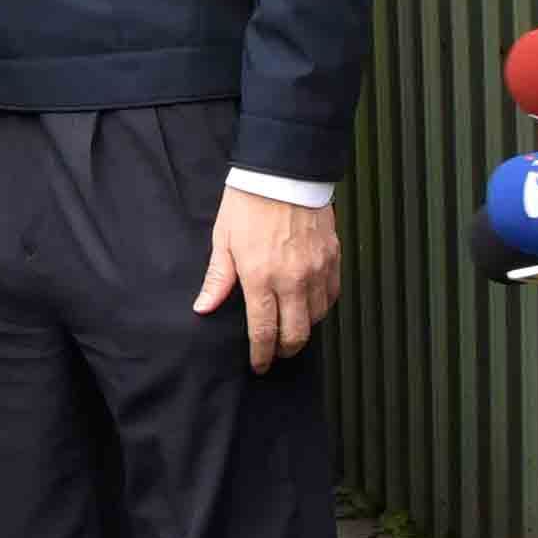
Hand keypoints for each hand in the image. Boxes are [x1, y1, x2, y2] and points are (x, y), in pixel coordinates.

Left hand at [195, 187, 338, 371]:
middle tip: (276, 354)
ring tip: (290, 328)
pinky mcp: (333, 258)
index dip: (261, 355)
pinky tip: (309, 305)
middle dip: (285, 350)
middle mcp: (293, 280)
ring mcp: (317, 270)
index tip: (258, 366)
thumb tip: (204, 308)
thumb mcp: (223, 239)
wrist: (284, 171)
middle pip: (296, 334)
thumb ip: (218, 278)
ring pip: (317, 318)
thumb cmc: (248, 203)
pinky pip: (332, 295)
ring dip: (303, 328)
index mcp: (261, 277)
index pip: (263, 331)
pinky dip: (321, 307)